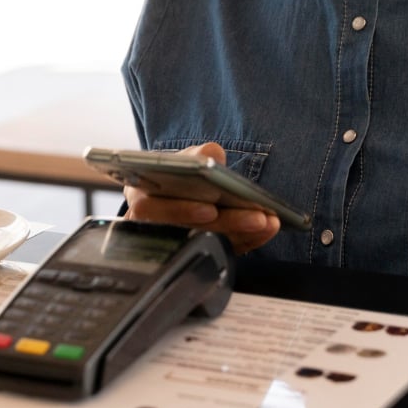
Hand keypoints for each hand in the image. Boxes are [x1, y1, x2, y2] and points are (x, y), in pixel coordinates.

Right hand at [121, 141, 281, 252]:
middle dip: (226, 224)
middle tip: (256, 217)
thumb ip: (197, 154)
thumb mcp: (182, 157)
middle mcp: (152, 227)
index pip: (151, 210)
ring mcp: (177, 244)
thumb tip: (213, 155)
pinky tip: (267, 228)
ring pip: (208, 244)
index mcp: (139, 199)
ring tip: (267, 221)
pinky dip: (248, 240)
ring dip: (242, 234)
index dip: (181, 211)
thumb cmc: (175, 173)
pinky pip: (222, 251)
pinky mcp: (199, 253)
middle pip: (187, 232)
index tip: (210, 209)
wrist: (174, 188)